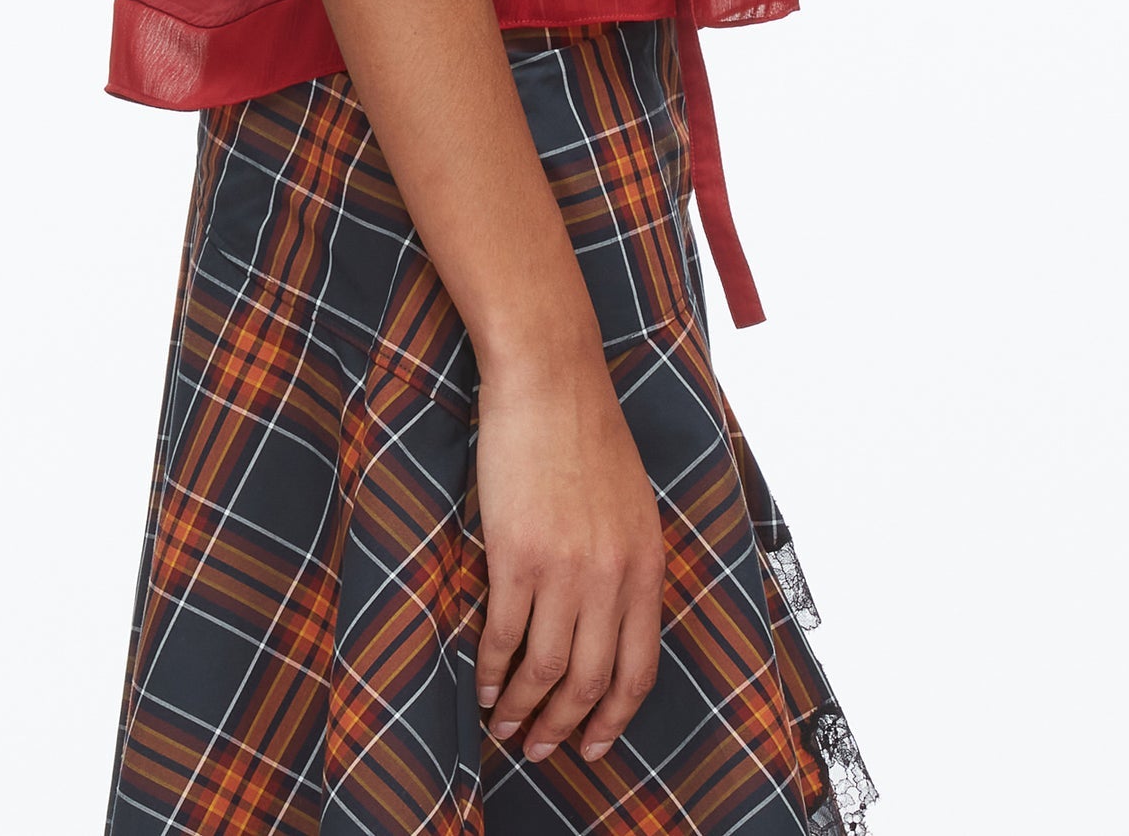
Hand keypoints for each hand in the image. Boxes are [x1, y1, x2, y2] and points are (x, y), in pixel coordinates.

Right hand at [472, 335, 665, 766]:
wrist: (551, 378)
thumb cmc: (587, 432)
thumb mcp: (632, 505)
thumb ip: (627, 564)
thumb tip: (610, 623)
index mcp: (647, 565)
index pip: (639, 668)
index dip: (616, 717)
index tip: (595, 745)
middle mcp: (612, 577)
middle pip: (592, 682)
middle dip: (565, 728)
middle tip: (542, 750)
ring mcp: (564, 569)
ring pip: (546, 671)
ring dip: (523, 710)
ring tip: (505, 727)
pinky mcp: (516, 554)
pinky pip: (504, 635)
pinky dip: (491, 670)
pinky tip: (482, 684)